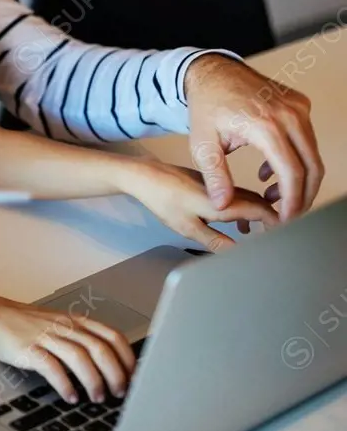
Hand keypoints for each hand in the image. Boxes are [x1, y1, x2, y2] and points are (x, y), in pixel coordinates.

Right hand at [0, 298, 136, 403]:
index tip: (133, 376)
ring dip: (93, 381)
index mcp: (76, 321)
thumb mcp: (60, 325)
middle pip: (99, 348)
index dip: (127, 358)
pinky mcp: (29, 349)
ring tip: (97, 397)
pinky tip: (70, 396)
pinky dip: (64, 384)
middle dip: (115, 373)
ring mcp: (46, 336)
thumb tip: (111, 364)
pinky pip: (51, 367)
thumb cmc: (28, 325)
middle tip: (119, 392)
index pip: (112, 336)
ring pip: (79, 357)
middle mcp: (64, 327)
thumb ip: (83, 339)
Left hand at [123, 161, 279, 250]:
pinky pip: (239, 196)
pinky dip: (245, 210)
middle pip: (263, 204)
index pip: (264, 212)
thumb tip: (240, 254)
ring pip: (252, 200)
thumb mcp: (188, 227)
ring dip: (260, 216)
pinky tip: (237, 223)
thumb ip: (216, 242)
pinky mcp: (213, 183)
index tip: (284, 239)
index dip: (279, 225)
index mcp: (225, 201)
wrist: (145, 176)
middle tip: (277, 240)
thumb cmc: (163, 200)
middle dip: (274, 221)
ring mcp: (221, 184)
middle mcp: (228, 190)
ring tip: (257, 236)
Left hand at [185, 54, 322, 220]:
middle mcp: (288, 115)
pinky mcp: (300, 104)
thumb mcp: (202, 144)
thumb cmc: (206, 106)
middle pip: (311, 166)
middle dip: (303, 196)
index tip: (285, 220)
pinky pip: (306, 139)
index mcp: (265, 126)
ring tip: (271, 197)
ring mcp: (298, 107)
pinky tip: (270, 173)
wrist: (212, 73)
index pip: (292, 172)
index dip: (293, 201)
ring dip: (298, 180)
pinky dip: (295, 160)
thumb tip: (223, 205)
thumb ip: (214, 176)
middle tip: (286, 216)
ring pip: (312, 154)